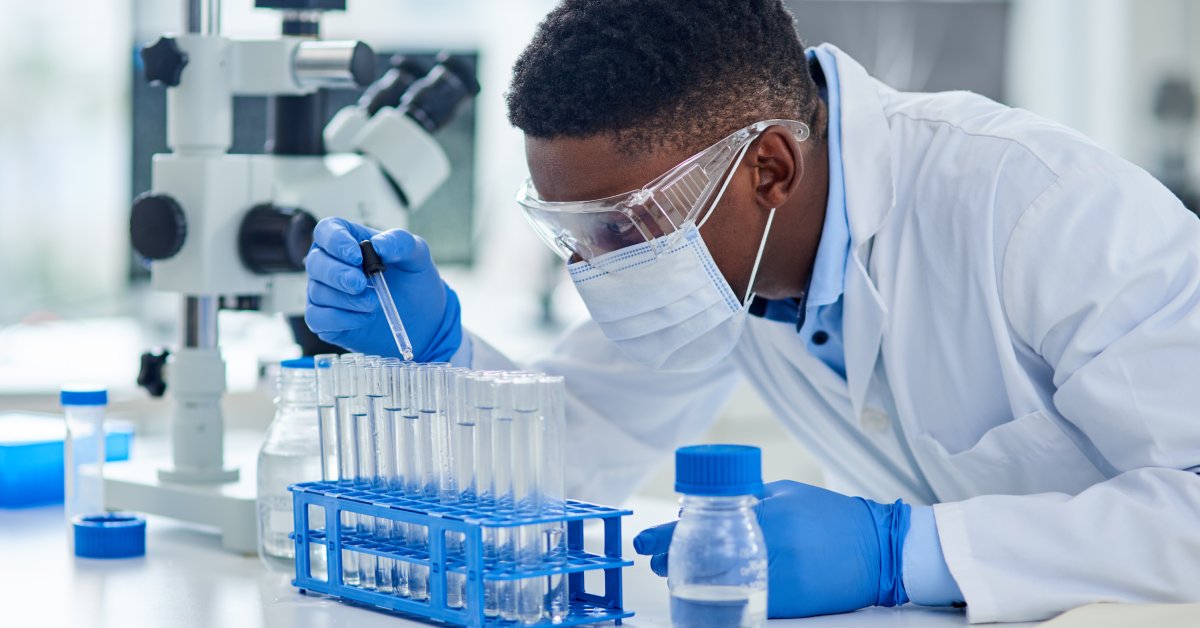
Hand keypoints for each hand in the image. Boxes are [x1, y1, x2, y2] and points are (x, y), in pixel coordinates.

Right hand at [304, 217, 461, 361]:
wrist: (423, 318)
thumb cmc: (414, 280)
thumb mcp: (416, 255)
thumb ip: (400, 242)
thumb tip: (378, 245)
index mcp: (348, 241)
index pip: (327, 231)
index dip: (335, 241)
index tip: (356, 257)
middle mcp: (330, 264)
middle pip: (316, 262)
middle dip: (337, 274)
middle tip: (360, 284)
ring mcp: (325, 293)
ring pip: (317, 292)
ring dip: (346, 300)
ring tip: (374, 303)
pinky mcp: (326, 320)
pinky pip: (318, 318)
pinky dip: (341, 319)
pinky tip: (365, 317)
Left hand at [633, 480, 910, 617]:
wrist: (879, 550)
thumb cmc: (830, 516)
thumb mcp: (785, 493)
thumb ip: (748, 498)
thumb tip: (707, 507)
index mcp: (766, 514)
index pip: (701, 524)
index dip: (665, 536)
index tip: (645, 542)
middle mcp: (769, 548)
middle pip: (703, 560)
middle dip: (674, 560)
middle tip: (660, 559)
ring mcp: (778, 580)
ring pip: (718, 586)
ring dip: (693, 581)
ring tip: (680, 575)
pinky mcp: (788, 606)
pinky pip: (744, 604)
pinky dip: (722, 600)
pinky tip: (712, 595)